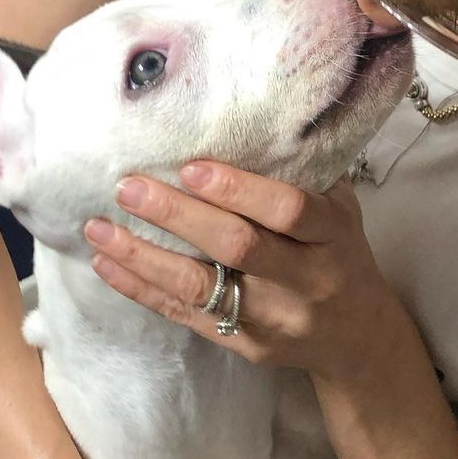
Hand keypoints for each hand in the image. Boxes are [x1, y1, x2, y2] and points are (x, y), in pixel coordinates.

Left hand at [84, 164, 423, 380]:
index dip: (240, 189)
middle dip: (177, 216)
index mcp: (332, 236)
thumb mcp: (340, 209)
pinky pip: (185, 316)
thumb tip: (245, 114)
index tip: (191, 165)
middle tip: (129, 187)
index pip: (290, 210)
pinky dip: (142, 289)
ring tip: (99, 228)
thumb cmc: (338, 253)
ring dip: (143, 257)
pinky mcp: (245, 345)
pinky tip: (106, 264)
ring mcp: (273, 318)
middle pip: (237, 248)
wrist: (358, 336)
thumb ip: (301, 171)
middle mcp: (306, 280)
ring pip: (201, 289)